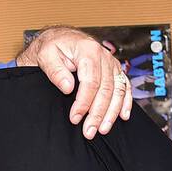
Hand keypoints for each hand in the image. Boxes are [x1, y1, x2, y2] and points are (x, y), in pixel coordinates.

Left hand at [16, 27, 131, 137]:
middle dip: (98, 113)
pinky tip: (123, 116)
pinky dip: (125, 102)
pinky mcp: (115, 70)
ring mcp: (112, 63)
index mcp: (88, 51)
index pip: (91, 81)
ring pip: (118, 90)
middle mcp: (104, 56)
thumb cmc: (53, 47)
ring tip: (102, 129)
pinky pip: (124, 86)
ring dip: (112, 112)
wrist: (62, 39)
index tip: (75, 118)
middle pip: (106, 89)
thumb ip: (56, 71)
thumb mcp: (46, 55)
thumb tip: (67, 87)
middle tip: (88, 132)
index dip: (84, 102)